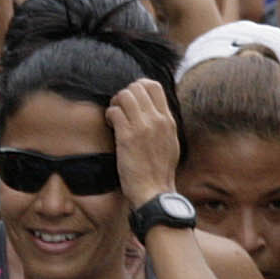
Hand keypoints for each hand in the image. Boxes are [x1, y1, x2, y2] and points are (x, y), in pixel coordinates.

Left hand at [111, 76, 181, 205]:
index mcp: (168, 120)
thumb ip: (163, 124)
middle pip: (137, 87)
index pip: (154, 86)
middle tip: (119, 109)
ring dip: (115, 103)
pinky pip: (114, 112)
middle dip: (124, 94)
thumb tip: (154, 111)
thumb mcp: (170, 143)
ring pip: (124, 96)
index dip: (138, 87)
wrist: (154, 191)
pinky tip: (111, 126)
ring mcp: (143, 127)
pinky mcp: (127, 137)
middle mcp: (157, 120)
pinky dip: (109, 115)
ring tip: (114, 118)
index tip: (131, 100)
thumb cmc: (159, 171)